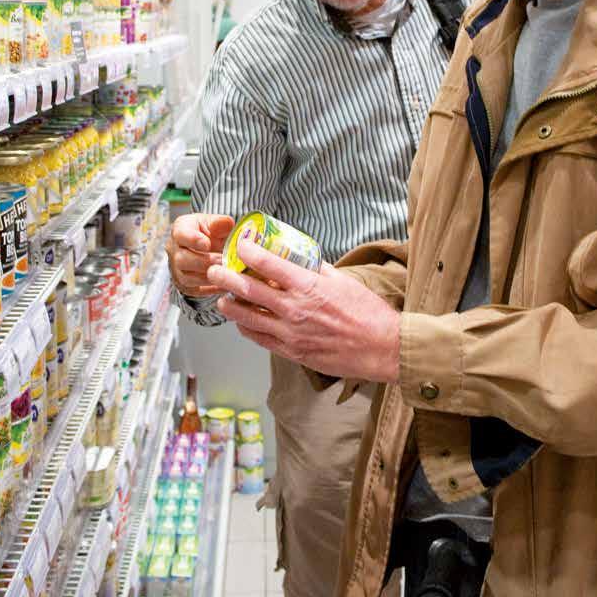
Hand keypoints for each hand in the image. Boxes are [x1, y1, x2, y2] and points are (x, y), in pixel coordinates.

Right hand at [167, 213, 234, 296]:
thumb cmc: (210, 232)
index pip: (180, 234)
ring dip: (208, 276)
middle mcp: (173, 250)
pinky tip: (225, 284)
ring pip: (187, 278)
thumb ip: (221, 222)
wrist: (207, 247)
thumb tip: (227, 223)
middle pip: (182, 259)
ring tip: (226, 273)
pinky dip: (211, 289)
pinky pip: (195, 291)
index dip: (193, 240)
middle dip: (205, 261)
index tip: (207, 244)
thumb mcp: (215, 223)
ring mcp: (176, 269)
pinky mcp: (184, 285)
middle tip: (222, 261)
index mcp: (180, 229)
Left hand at [207, 238, 400, 382]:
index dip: (247, 251)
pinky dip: (247, 329)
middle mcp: (294, 309)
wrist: (381, 348)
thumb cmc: (367, 313)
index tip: (239, 244)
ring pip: (248, 318)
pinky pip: (260, 339)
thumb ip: (317, 269)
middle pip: (248, 290)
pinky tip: (243, 323)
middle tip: (215, 271)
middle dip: (226, 278)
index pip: (268, 264)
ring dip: (231, 307)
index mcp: (308, 286)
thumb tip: (301, 257)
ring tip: (223, 299)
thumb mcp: (343, 280)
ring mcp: (291, 333)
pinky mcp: (292, 352)